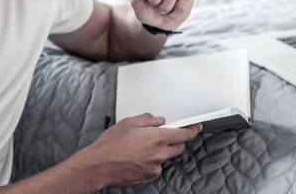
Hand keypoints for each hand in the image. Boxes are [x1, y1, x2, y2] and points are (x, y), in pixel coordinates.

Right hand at [78, 113, 200, 187]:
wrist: (99, 166)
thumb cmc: (111, 143)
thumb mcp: (129, 122)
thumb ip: (148, 119)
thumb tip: (159, 120)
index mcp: (157, 138)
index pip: (183, 134)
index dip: (192, 130)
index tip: (197, 127)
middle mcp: (159, 154)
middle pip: (179, 147)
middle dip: (177, 140)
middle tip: (167, 134)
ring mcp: (154, 168)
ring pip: (165, 157)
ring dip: (161, 151)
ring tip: (142, 146)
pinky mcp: (146, 177)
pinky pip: (154, 167)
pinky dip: (150, 161)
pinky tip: (136, 156)